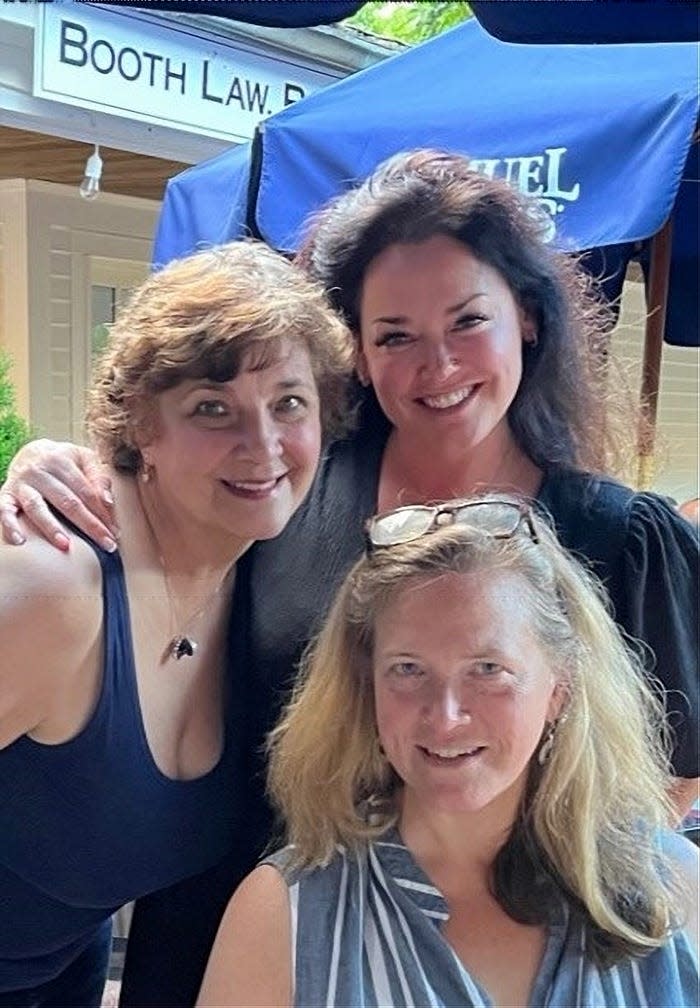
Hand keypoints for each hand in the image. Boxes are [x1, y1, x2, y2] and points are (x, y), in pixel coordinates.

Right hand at [0, 440, 116, 550]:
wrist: (30, 451)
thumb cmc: (63, 460)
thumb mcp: (84, 459)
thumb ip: (99, 477)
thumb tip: (107, 501)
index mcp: (62, 460)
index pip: (87, 492)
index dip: (103, 513)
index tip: (114, 533)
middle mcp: (40, 470)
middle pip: (68, 502)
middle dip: (89, 525)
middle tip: (106, 545)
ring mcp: (21, 483)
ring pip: (37, 507)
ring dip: (51, 527)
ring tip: (65, 545)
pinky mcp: (6, 494)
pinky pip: (4, 511)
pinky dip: (10, 525)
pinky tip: (19, 540)